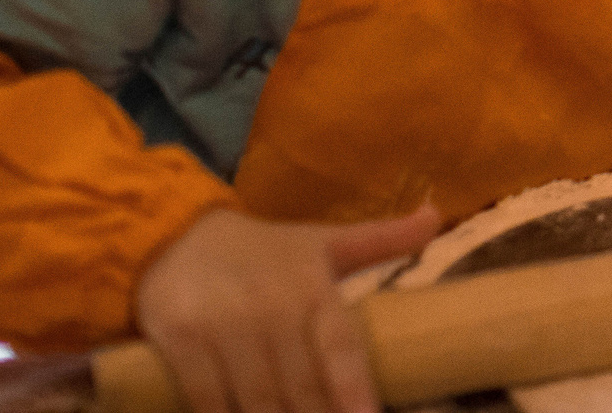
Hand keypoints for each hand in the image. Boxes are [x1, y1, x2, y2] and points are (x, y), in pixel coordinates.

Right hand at [134, 204, 438, 412]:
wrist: (176, 236)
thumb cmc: (265, 250)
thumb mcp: (323, 240)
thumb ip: (381, 240)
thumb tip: (435, 217)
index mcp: (312, 287)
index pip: (340, 348)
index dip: (353, 390)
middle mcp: (270, 307)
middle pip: (299, 386)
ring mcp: (222, 326)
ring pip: (255, 399)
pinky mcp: (179, 341)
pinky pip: (206, 398)